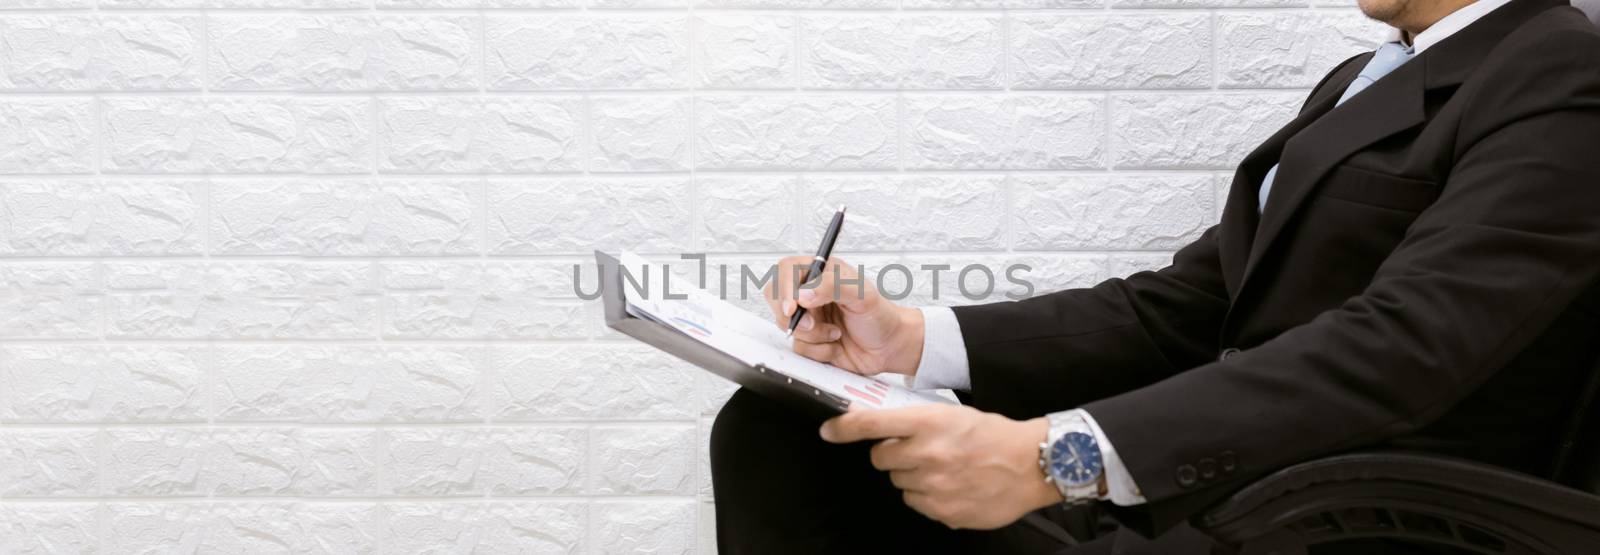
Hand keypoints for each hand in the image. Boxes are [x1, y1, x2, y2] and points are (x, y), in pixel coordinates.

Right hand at [764, 256, 924, 375]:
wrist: (890, 348)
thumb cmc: (881, 316)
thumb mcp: (863, 294)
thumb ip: (832, 286)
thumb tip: (803, 294)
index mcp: (822, 273)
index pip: (787, 270)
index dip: (784, 288)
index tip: (792, 308)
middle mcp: (811, 293)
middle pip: (777, 298)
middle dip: (793, 317)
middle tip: (813, 324)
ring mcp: (808, 317)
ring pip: (787, 327)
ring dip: (813, 336)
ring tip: (836, 333)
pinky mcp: (809, 340)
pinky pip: (798, 348)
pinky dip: (818, 350)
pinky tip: (835, 344)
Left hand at [819, 404, 1063, 528]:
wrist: (1031, 465)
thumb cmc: (993, 435)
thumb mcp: (952, 414)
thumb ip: (915, 422)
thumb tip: (880, 427)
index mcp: (928, 423)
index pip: (872, 423)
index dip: (844, 427)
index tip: (829, 430)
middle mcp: (927, 454)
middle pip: (880, 458)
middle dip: (893, 453)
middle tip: (919, 450)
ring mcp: (934, 486)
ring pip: (899, 483)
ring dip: (913, 476)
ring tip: (944, 468)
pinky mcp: (943, 511)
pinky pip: (917, 503)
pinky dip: (928, 496)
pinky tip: (952, 486)